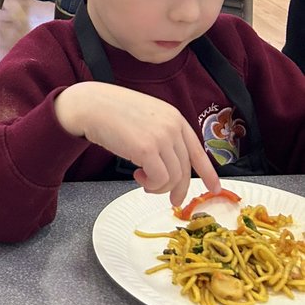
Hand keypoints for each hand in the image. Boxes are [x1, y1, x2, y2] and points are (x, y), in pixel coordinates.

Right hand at [54, 84, 220, 206]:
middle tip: (170, 200)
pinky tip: (137, 176)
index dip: (208, 172)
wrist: (90, 105)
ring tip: (143, 181)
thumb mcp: (146, 117)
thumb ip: (162, 135)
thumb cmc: (112, 111)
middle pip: (185, 169)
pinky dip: (150, 185)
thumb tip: (169, 165)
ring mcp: (161, 137)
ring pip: (173, 177)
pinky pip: (159, 179)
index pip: (198, 150)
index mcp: (174, 117)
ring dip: (159, 187)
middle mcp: (172, 126)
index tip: (214, 188)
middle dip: (178, 189)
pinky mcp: (147, 149)